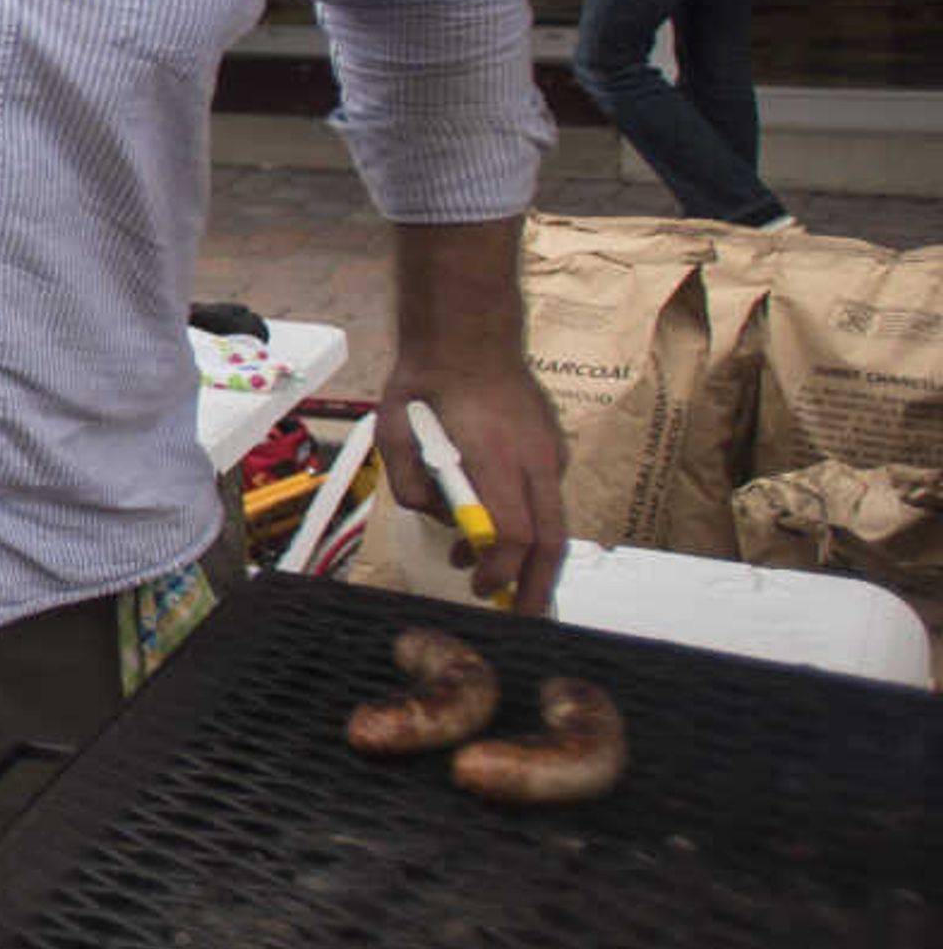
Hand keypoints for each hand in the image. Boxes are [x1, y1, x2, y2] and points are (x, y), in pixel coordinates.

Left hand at [373, 363, 569, 613]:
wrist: (466, 333)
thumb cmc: (426, 382)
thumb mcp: (394, 433)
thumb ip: (410, 484)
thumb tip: (435, 517)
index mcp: (495, 457)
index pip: (512, 534)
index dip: (499, 569)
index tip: (480, 587)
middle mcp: (533, 458)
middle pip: (550, 540)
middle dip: (537, 586)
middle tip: (521, 616)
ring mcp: (549, 451)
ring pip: (554, 520)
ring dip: (528, 556)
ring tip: (486, 571)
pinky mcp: (553, 445)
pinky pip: (545, 494)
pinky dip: (529, 520)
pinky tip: (492, 523)